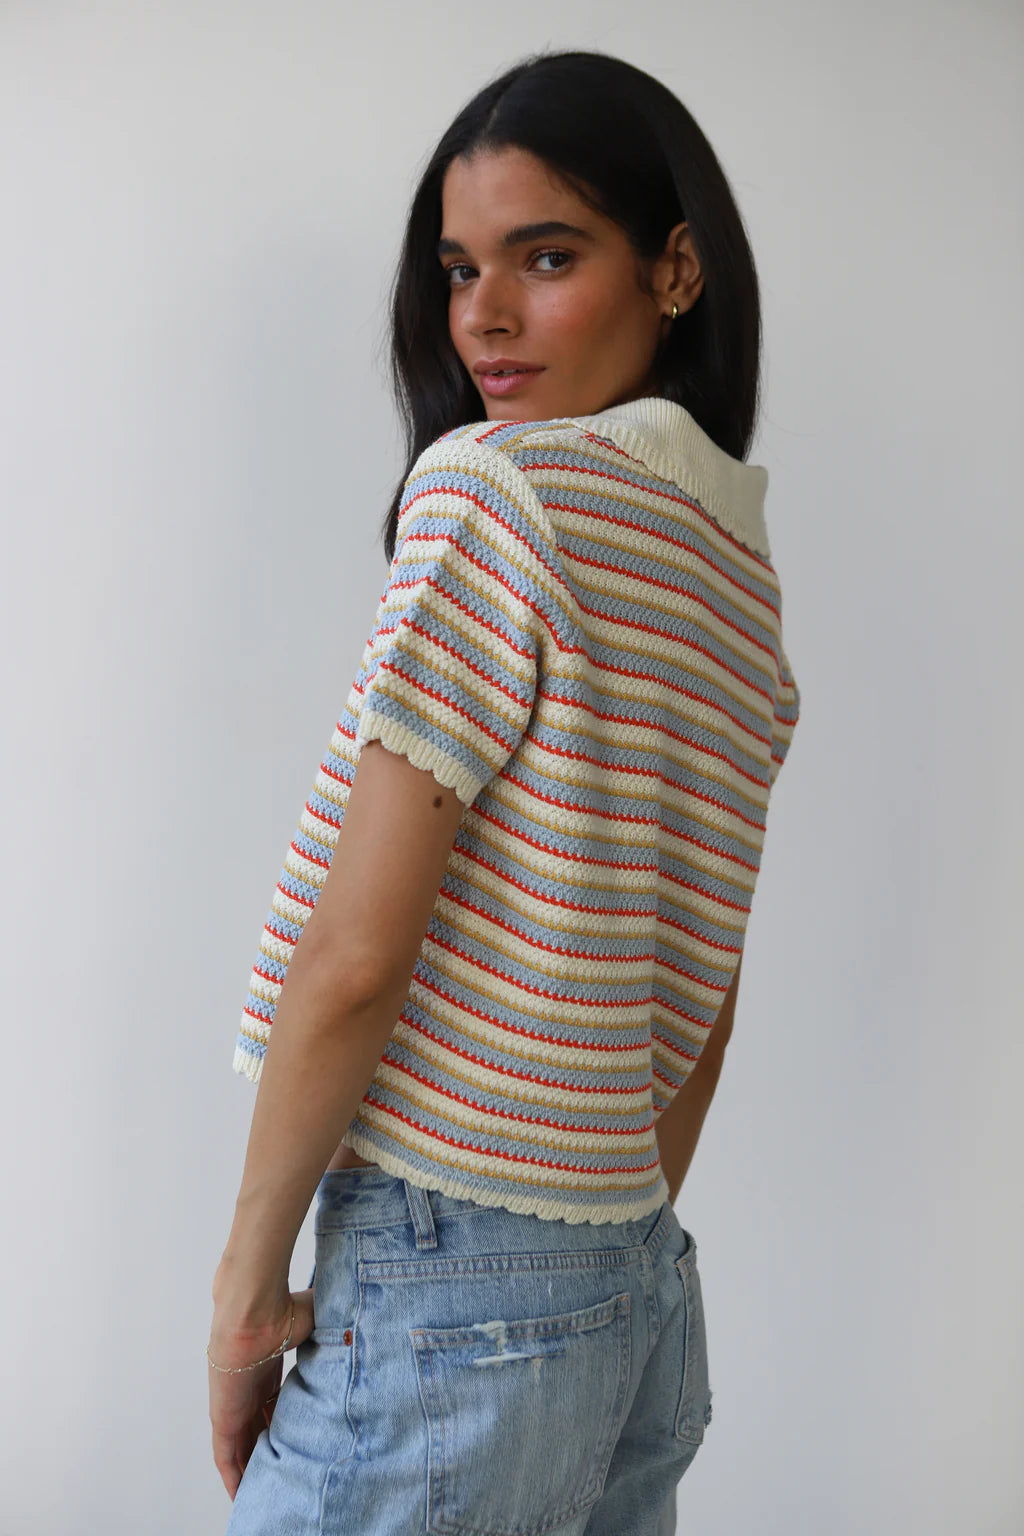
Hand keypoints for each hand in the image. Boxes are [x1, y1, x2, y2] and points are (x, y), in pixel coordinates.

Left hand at [208, 1286, 314, 1499]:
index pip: (275, 1403)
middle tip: (285, 1470)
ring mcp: (235, 1403)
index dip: (285, 1422)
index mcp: (268, 1367)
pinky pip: (226, 1456)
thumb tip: (360, 1329)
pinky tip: (240, 1494)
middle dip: (269, 1448)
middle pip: (258, 1428)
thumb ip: (332, 1332)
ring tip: (266, 1491)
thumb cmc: (285, 1312)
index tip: (299, 1436)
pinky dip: (232, 1476)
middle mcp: (250, 1388)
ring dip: (251, 1468)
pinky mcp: (223, 1418)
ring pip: (242, 1446)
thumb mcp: (317, 1322)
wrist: (256, 1314)